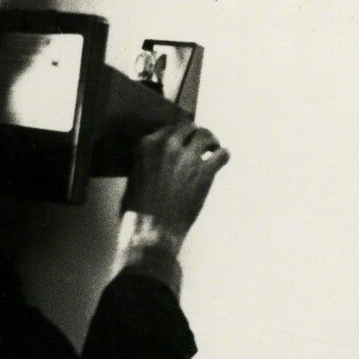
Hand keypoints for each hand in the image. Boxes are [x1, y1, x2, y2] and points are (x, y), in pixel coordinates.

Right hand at [124, 121, 229, 237]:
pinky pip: (222, 154)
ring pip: (206, 135)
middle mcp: (167, 145)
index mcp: (147, 145)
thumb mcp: (135, 176)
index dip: (179, 136)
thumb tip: (158, 161)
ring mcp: (187, 158)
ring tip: (213, 149)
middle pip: (188, 128)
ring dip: (211, 141)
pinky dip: (223, 156)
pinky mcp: (204, 172)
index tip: (183, 142)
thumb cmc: (137, 210)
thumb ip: (148, 161)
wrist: (151, 230)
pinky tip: (221, 161)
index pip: (169, 128)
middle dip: (195, 135)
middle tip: (201, 144)